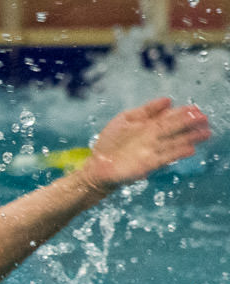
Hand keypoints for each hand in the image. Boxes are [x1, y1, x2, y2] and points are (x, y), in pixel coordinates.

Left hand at [80, 97, 210, 191]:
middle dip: (189, 123)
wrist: (97, 165)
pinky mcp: (148, 164)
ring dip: (190, 138)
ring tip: (205, 133)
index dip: (182, 113)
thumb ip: (145, 111)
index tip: (195, 109)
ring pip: (174, 142)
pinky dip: (177, 153)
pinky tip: (190, 149)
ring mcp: (152, 150)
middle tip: (204, 118)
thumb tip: (168, 100)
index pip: (168, 117)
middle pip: (174, 129)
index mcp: (148, 125)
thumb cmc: (110, 142)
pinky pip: (166, 157)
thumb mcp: (124, 120)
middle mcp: (153, 137)